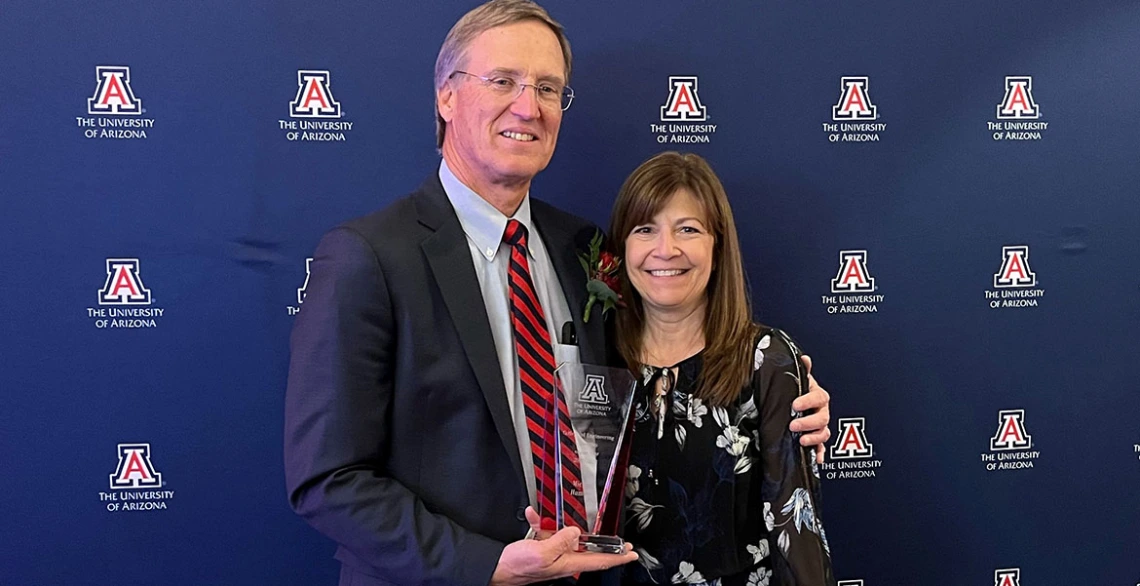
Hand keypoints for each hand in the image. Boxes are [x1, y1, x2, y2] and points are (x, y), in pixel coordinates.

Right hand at [490, 508, 637, 585]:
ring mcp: (552, 556)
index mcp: (567, 564)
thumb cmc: (516, 567)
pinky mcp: (540, 550)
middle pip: (589, 551)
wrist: (495, 569)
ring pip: (567, 539)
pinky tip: (534, 516)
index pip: (600, 561)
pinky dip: (540, 523)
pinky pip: (545, 534)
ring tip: (564, 517)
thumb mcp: (541, 552)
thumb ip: (560, 541)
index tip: (632, 554)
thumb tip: (575, 532)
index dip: (618, 557)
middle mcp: (563, 561)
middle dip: (604, 545)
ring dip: (565, 527)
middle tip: (620, 542)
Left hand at [790, 355, 830, 463]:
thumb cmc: (797, 393)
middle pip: (823, 418)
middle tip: (793, 425)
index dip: (808, 401)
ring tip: (801, 440)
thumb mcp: (797, 381)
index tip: (795, 404)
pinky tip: (817, 459)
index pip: (819, 397)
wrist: (795, 406)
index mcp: (818, 396)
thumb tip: (804, 359)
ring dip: (814, 438)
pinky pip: (822, 448)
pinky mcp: (817, 440)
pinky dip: (820, 454)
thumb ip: (801, 371)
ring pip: (824, 433)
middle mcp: (822, 411)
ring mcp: (820, 426)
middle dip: (808, 423)